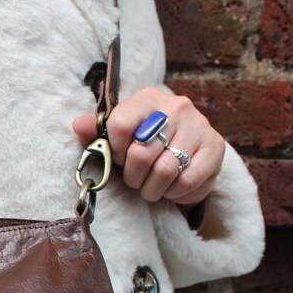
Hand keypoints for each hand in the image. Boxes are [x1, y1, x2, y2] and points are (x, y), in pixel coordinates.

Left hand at [72, 86, 224, 207]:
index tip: (119, 159)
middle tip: (135, 180)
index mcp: (148, 99)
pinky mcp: (215, 148)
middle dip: (133, 177)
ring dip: (152, 189)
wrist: (189, 155)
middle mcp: (176, 107)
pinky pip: (186, 181)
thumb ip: (98, 133)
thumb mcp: (120, 138)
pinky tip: (171, 188)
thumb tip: (78, 124)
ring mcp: (199, 125)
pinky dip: (173, 193)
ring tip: (152, 187)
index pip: (119, 125)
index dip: (114, 151)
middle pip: (141, 152)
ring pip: (164, 170)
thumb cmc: (147, 146)